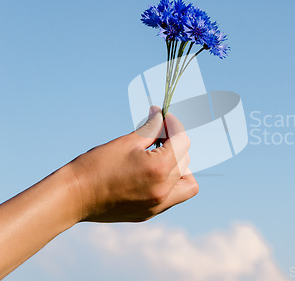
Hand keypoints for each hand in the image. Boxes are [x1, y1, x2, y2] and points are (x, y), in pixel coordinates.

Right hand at [67, 106, 198, 222]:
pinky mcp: (150, 213)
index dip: (175, 125)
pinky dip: (171, 182)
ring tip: (160, 155)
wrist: (72, 197)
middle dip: (176, 143)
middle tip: (159, 134)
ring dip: (180, 166)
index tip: (164, 117)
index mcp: (158, 169)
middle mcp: (163, 190)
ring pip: (187, 183)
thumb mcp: (127, 142)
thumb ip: (151, 128)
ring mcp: (157, 205)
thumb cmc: (96, 166)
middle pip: (186, 160)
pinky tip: (152, 171)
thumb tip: (161, 115)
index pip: (182, 141)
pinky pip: (173, 196)